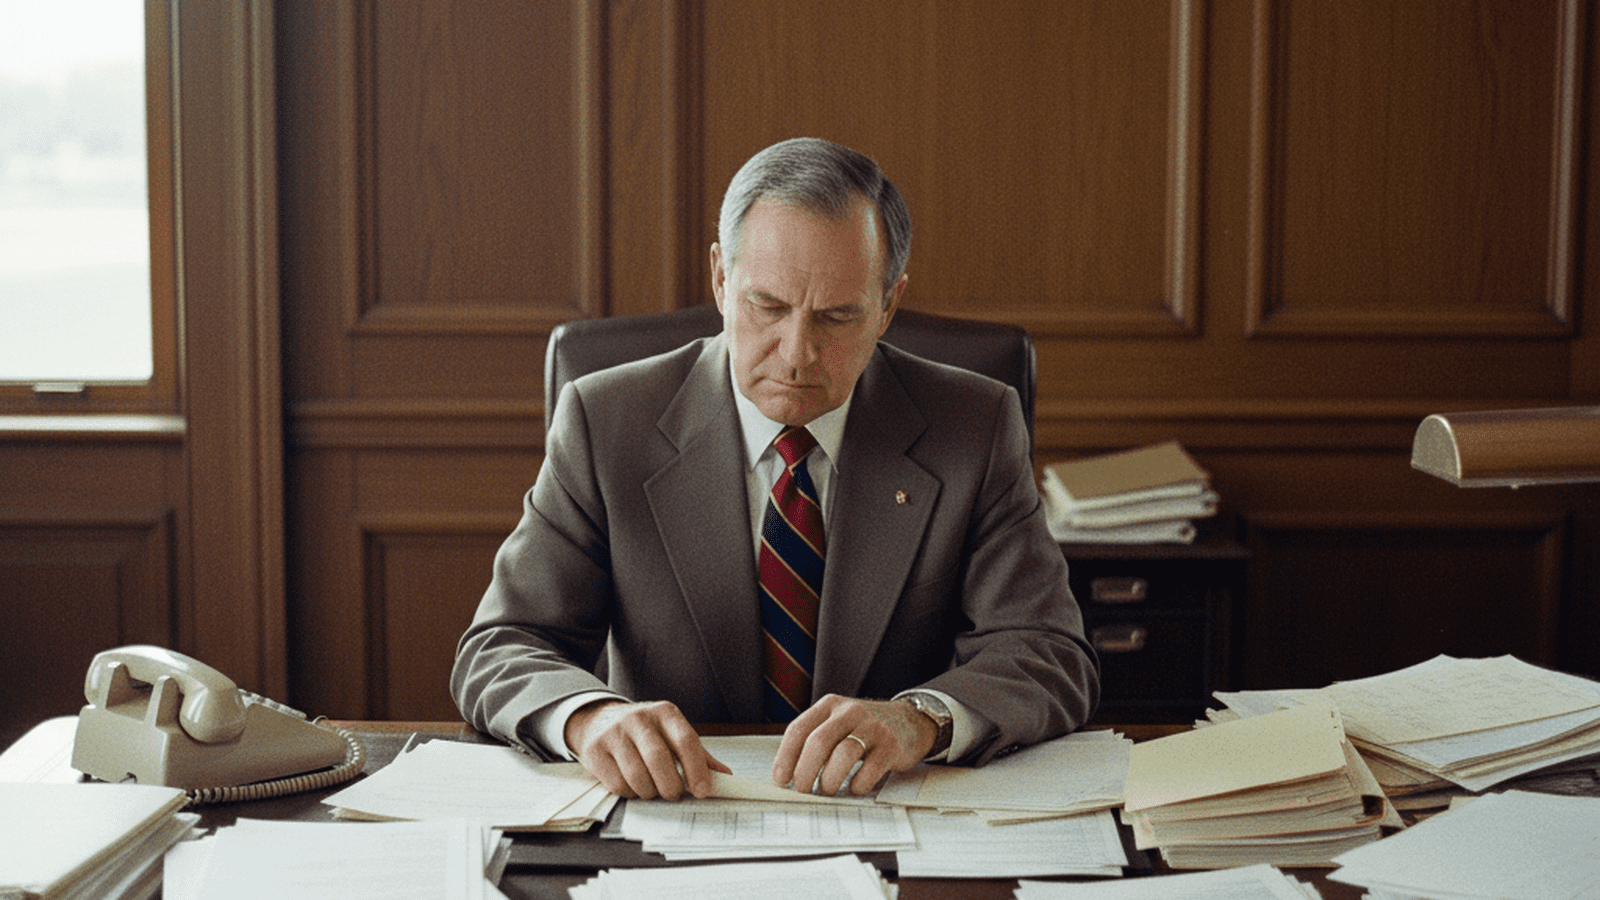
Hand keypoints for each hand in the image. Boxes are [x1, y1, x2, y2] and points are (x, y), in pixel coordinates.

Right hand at [564, 698, 730, 799]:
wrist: (598, 720)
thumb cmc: (645, 732)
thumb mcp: (671, 734)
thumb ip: (698, 755)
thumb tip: (725, 776)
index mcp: (665, 712)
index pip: (685, 740)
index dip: (696, 768)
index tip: (703, 791)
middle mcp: (639, 718)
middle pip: (659, 760)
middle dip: (671, 786)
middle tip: (674, 795)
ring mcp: (614, 733)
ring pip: (637, 777)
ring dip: (650, 792)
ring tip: (653, 789)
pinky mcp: (595, 751)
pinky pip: (617, 785)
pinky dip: (630, 793)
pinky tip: (633, 785)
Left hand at [771, 694, 936, 795]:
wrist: (910, 721)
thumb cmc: (865, 729)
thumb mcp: (839, 723)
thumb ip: (817, 740)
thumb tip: (790, 775)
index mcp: (829, 705)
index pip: (798, 729)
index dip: (786, 757)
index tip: (780, 780)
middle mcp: (849, 712)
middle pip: (818, 742)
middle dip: (805, 772)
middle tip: (803, 790)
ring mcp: (872, 727)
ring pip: (843, 755)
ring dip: (830, 779)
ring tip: (827, 790)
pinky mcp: (891, 745)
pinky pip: (870, 769)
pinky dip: (858, 785)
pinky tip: (855, 788)